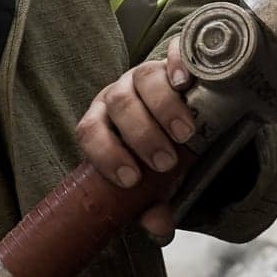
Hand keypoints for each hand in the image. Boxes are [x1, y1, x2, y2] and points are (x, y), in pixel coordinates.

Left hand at [75, 36, 196, 244]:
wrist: (187, 116)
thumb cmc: (162, 150)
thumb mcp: (158, 182)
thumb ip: (154, 203)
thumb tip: (158, 226)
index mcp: (104, 123)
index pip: (89, 131)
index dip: (106, 153)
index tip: (131, 179)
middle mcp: (120, 93)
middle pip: (118, 103)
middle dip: (140, 134)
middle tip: (164, 162)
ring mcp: (146, 72)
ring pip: (143, 78)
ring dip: (163, 107)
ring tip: (185, 134)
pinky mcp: (175, 58)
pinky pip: (174, 50)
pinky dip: (179, 63)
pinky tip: (188, 82)